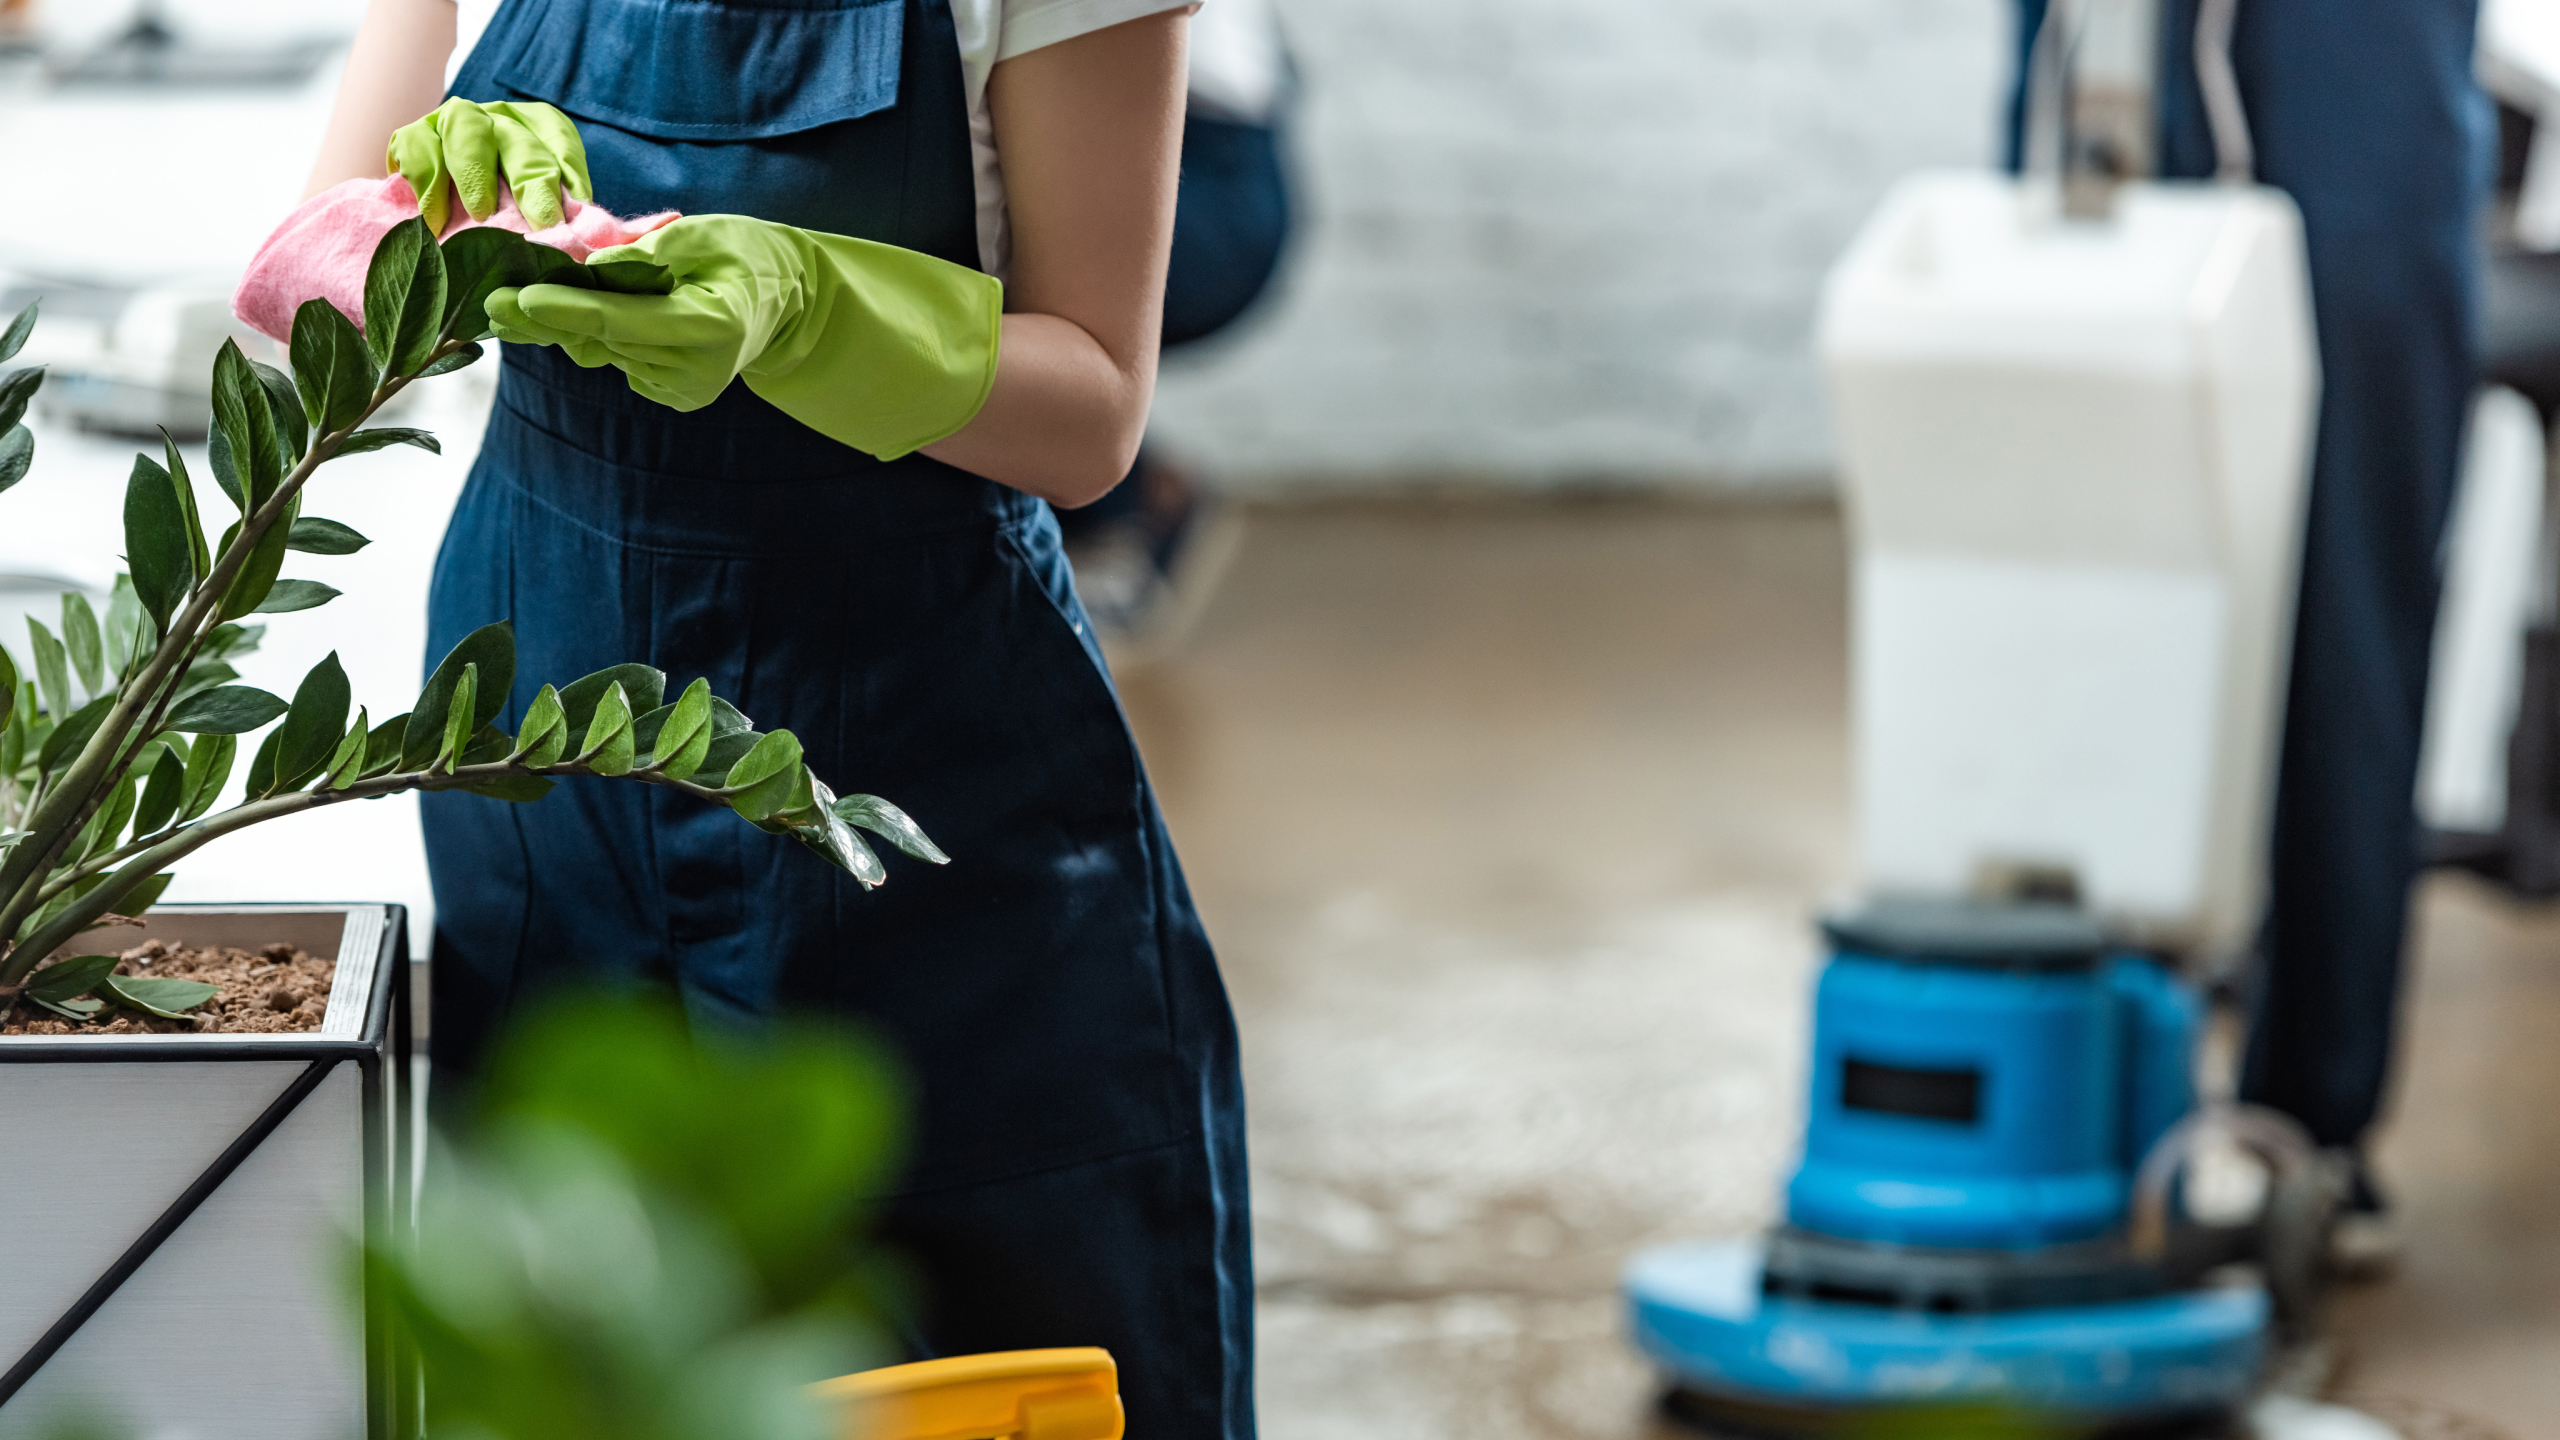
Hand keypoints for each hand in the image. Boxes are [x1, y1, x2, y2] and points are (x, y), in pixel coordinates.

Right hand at [389, 98, 591, 232]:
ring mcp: (453, 122)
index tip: (579, 210)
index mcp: (539, 131)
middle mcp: (499, 118)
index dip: (570, 173)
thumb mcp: (539, 216)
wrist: (444, 221)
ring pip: (464, 127)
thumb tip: (592, 247)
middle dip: (531, 182)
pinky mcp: (414, 135)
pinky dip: (424, 179)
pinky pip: (415, 142)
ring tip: (481, 215)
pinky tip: (433, 219)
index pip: (560, 142)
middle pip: (517, 139)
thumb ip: (563, 221)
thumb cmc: (507, 220)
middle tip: (540, 224)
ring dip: (474, 172)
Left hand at [486, 214, 1001, 458]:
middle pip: (602, 340)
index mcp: (711, 327)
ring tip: (513, 304)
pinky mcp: (674, 395)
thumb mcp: (703, 234)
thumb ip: (645, 253)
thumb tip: (584, 266)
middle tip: (487, 302)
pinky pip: (616, 360)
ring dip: (560, 326)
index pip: (622, 319)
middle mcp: (697, 369)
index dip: (566, 307)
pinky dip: (593, 335)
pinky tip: (575, 315)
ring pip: (602, 353)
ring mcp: (685, 389)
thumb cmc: (746, 255)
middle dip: (544, 319)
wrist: (790, 302)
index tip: (516, 297)